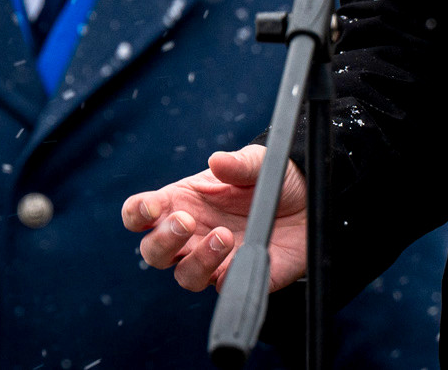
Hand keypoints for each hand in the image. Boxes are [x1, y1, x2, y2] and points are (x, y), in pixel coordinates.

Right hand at [121, 145, 307, 292]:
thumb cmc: (273, 180)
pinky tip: (242, 256)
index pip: (141, 214)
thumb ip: (238, 163)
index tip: (152, 208)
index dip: (137, 213)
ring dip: (198, 260)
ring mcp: (212, 260)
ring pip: (185, 276)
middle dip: (163, 240)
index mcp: (183, 202)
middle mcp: (191, 236)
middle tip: (186, 222)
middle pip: (154, 252)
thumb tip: (217, 160)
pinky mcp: (238, 276)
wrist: (309, 202)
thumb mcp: (259, 163)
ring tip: (224, 236)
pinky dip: (228, 275)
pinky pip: (225, 287)